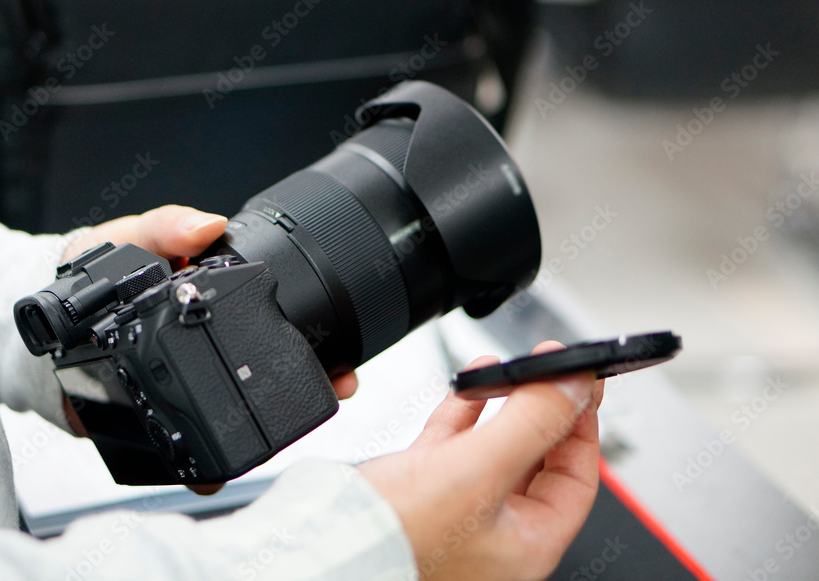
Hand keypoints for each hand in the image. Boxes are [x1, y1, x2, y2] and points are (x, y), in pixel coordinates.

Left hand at [61, 205, 360, 492]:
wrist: (44, 324)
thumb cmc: (90, 272)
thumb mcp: (126, 239)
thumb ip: (164, 227)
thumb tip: (208, 225)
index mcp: (209, 298)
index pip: (278, 312)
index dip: (316, 332)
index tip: (340, 351)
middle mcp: (209, 341)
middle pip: (276, 365)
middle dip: (313, 379)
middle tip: (337, 385)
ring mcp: (189, 379)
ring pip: (244, 408)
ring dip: (271, 426)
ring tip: (284, 435)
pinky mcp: (161, 415)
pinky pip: (193, 442)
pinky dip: (208, 462)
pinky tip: (216, 471)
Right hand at [360, 341, 604, 580]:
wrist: (327, 540)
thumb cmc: (399, 532)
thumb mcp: (480, 471)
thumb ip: (532, 423)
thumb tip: (573, 385)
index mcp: (527, 541)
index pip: (577, 478)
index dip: (582, 426)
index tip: (580, 384)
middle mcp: (498, 528)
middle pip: (540, 459)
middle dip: (542, 409)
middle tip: (547, 370)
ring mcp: (461, 507)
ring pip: (498, 446)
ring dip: (505, 403)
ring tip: (506, 368)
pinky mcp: (425, 487)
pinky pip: (458, 443)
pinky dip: (466, 410)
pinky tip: (468, 386)